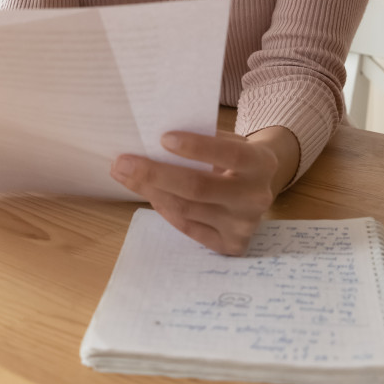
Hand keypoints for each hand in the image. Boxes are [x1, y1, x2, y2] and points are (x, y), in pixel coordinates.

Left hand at [111, 129, 292, 255]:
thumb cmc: (235, 157)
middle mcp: (256, 198)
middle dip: (155, 174)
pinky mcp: (231, 245)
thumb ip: (205, 141)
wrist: (261, 187)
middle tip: (122, 162)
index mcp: (261, 164)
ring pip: (186, 209)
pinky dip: (164, 208)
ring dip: (151, 191)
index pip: (230, 155)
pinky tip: (148, 193)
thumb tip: (154, 143)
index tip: (163, 138)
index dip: (197, 147)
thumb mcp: (231, 141)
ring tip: (125, 175)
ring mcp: (244, 226)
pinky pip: (188, 227)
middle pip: (198, 187)